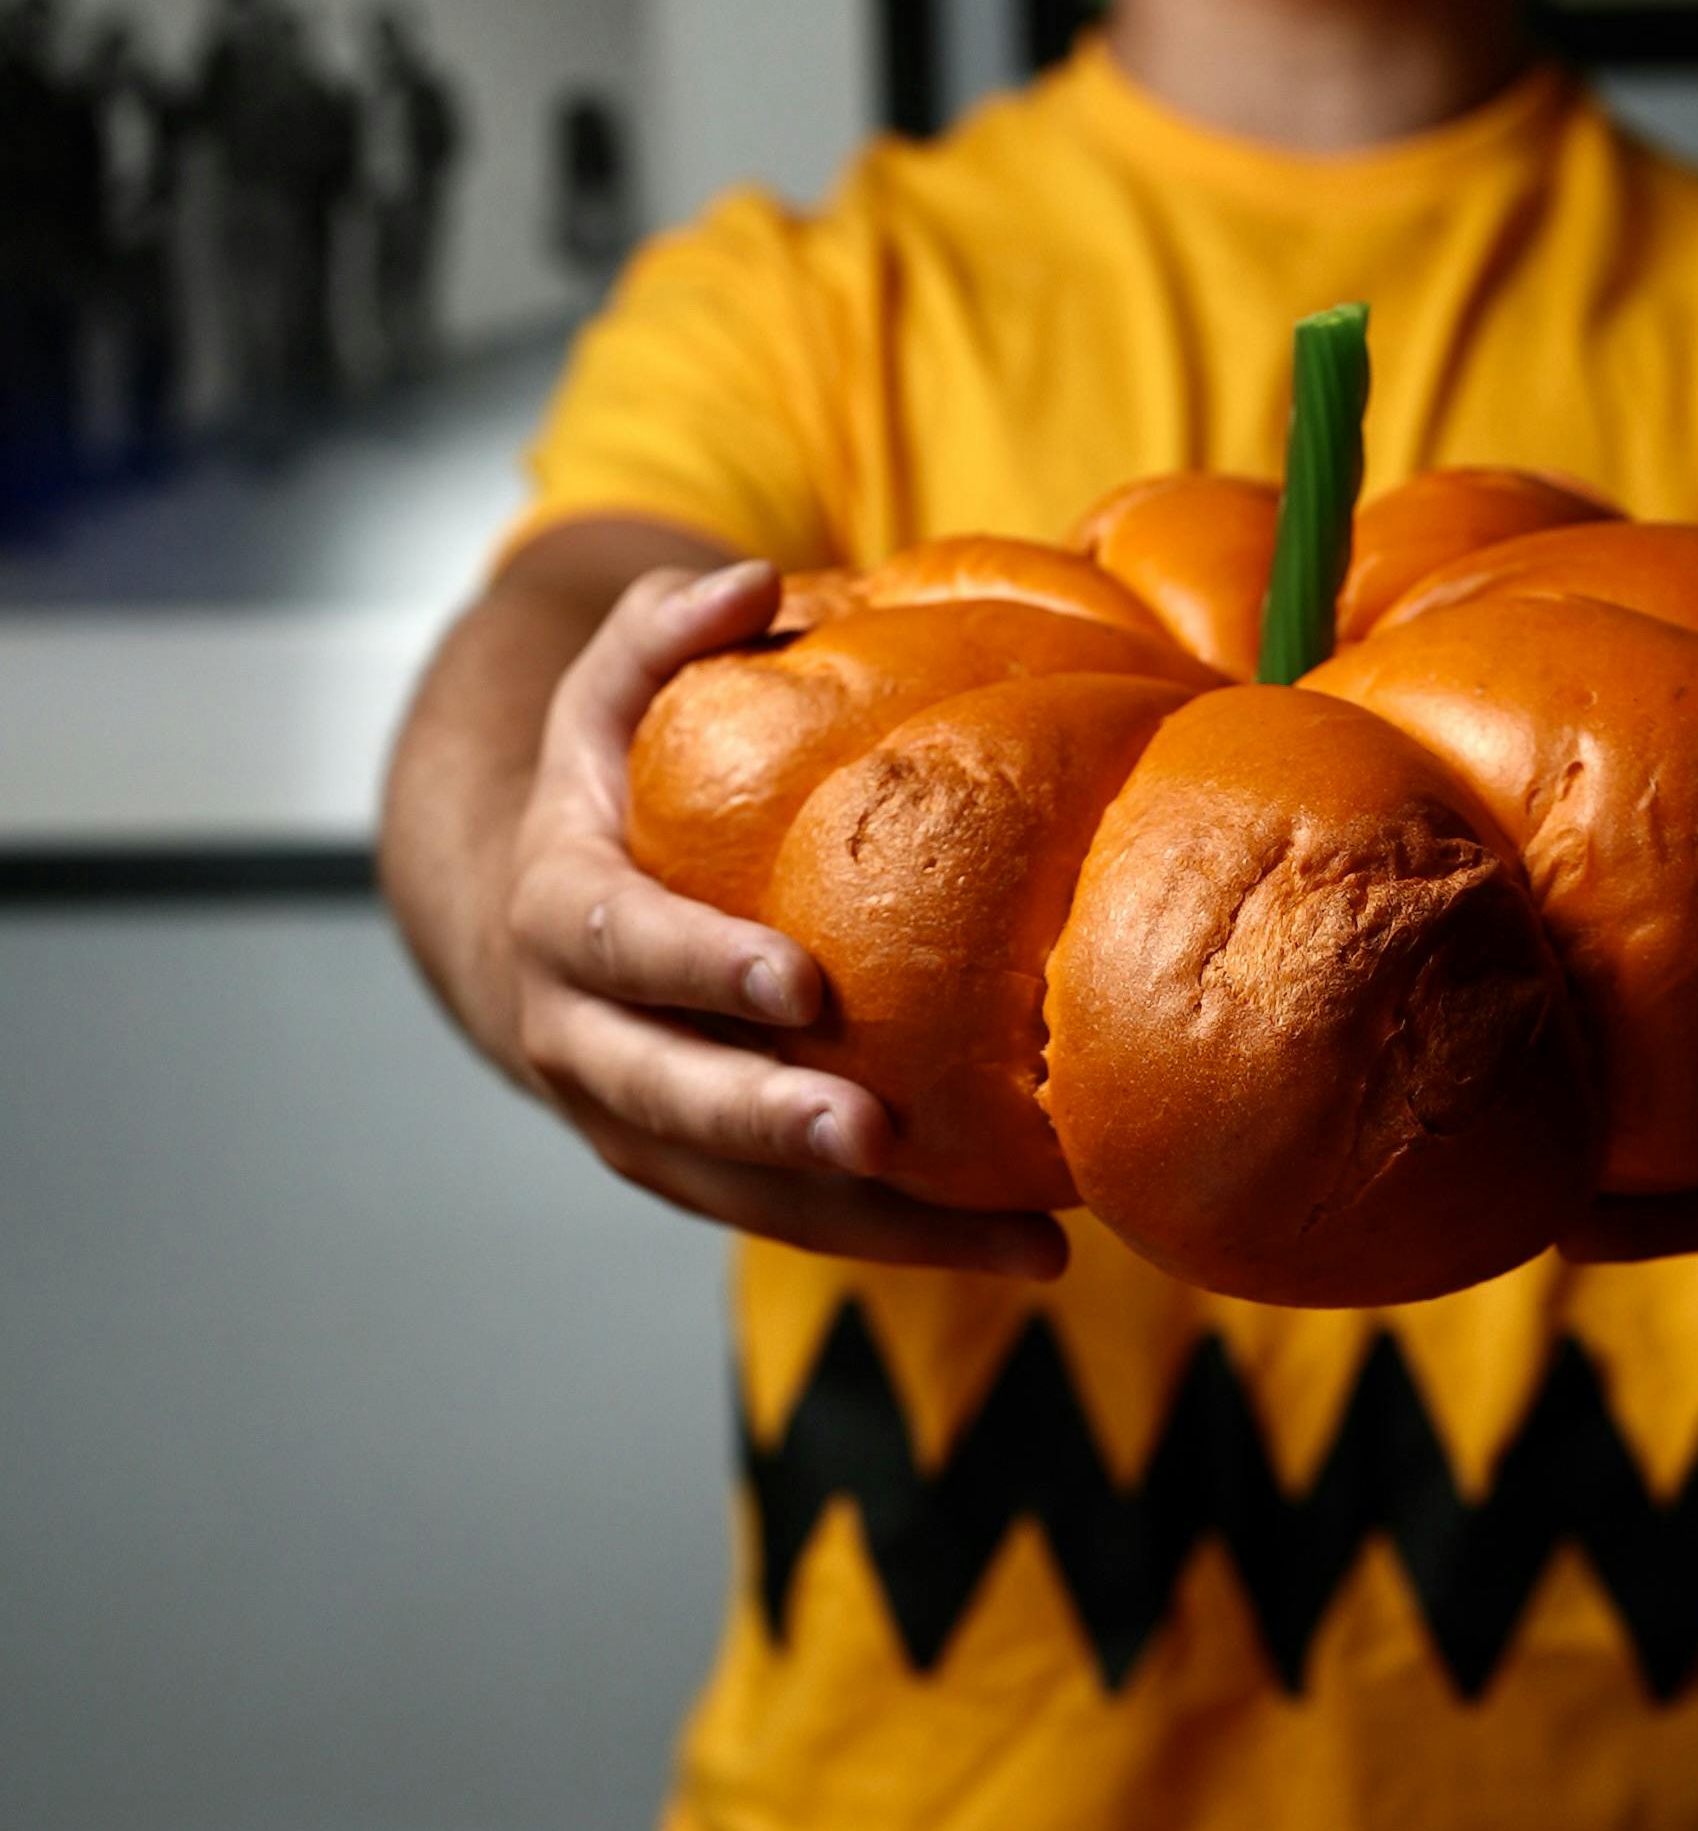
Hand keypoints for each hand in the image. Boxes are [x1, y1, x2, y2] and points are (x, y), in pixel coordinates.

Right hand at [499, 559, 1065, 1274]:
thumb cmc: (605, 789)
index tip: (796, 983)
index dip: (701, 970)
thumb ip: (667, 630)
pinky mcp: (709, 1182)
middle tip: (874, 1136)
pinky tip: (1032, 1249)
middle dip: (770, 1124)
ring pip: (753, 1195)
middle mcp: (583, 1042)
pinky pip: (810, 1225)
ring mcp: (641, 1129)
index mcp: (556, 919)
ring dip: (883, 1225)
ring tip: (1019, 1241)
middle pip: (672, 1102)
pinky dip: (915, 1240)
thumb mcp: (608, 691)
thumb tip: (757, 581)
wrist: (531, 927)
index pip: (619, 949)